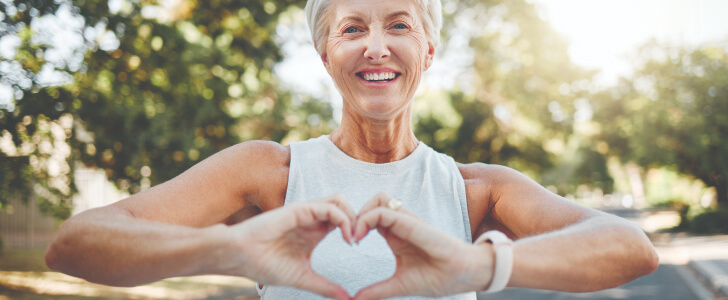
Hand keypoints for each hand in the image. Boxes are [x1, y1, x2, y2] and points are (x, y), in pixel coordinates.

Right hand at [222, 194, 355, 299]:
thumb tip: (347, 299)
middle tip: (361, 240)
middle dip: (359, 220)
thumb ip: (325, 286)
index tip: (359, 249)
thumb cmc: (265, 265)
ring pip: (340, 201)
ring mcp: (306, 213)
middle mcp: (313, 219)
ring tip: (354, 238)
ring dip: (353, 216)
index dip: (356, 229)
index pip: (344, 220)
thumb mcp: (303, 278)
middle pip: (345, 206)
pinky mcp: (299, 210)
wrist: (240, 257)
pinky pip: (329, 207)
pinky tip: (346, 237)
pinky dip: (343, 219)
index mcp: (315, 232)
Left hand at [352, 193, 494, 299]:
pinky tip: (360, 237)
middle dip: (354, 215)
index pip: (370, 217)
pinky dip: (367, 219)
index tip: (348, 244)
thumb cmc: (437, 277)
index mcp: (395, 235)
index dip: (355, 226)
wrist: (463, 275)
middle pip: (372, 202)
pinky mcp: (412, 223)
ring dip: (361, 213)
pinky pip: (384, 211)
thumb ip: (377, 290)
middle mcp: (400, 224)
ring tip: (354, 235)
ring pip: (378, 199)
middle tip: (347, 236)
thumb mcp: (399, 285)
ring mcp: (406, 221)